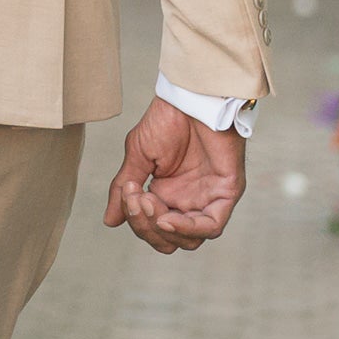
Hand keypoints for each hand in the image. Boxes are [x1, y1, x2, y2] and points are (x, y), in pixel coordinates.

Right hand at [105, 96, 245, 254]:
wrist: (191, 98)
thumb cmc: (167, 119)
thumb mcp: (138, 157)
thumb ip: (124, 189)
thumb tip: (110, 221)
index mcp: (168, 194)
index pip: (151, 228)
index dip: (136, 220)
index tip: (129, 191)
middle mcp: (189, 201)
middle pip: (168, 240)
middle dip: (146, 227)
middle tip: (137, 198)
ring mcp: (209, 199)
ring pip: (190, 240)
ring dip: (164, 229)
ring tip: (150, 203)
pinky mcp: (227, 193)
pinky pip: (212, 226)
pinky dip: (188, 229)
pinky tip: (167, 219)